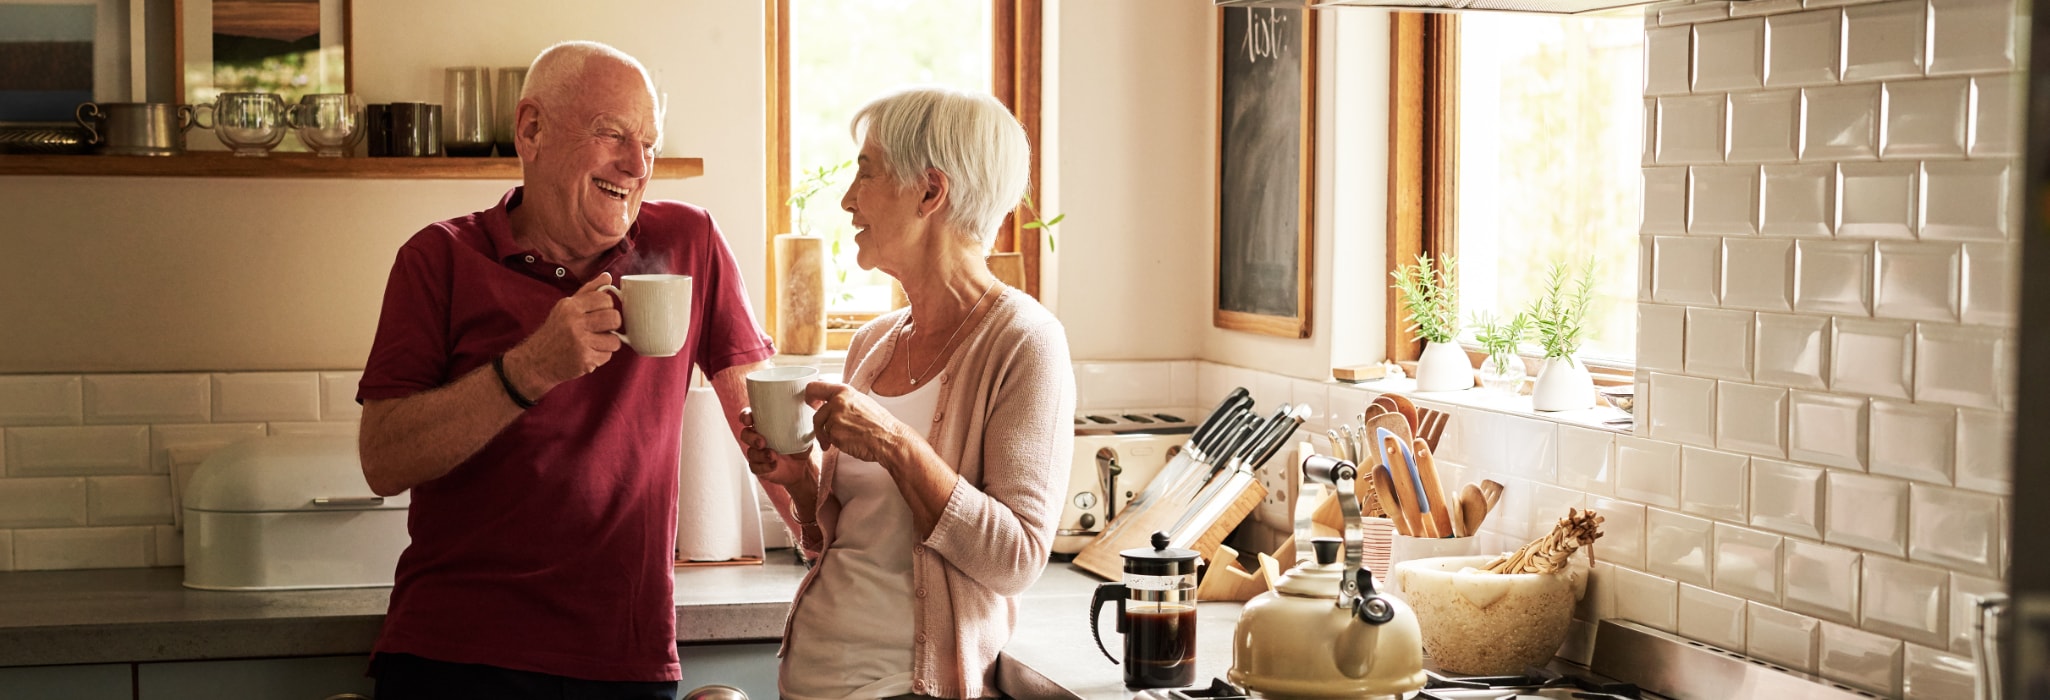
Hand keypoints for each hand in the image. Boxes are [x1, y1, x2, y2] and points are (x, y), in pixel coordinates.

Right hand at [505, 273, 623, 395]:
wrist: (535, 361)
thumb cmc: (554, 332)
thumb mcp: (566, 308)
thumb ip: (588, 291)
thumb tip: (607, 277)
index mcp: (570, 306)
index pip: (605, 299)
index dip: (608, 307)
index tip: (600, 313)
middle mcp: (574, 322)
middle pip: (614, 318)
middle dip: (612, 325)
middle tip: (602, 329)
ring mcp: (579, 342)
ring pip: (614, 340)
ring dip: (607, 343)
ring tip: (594, 343)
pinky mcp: (584, 360)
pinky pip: (607, 355)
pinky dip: (600, 356)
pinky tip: (588, 354)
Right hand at [740, 407, 817, 486]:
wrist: (803, 465)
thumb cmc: (800, 442)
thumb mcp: (803, 427)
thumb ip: (803, 415)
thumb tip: (811, 399)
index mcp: (764, 424)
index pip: (748, 417)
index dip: (745, 417)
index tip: (749, 420)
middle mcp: (757, 437)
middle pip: (745, 434)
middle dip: (751, 437)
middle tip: (762, 442)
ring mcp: (757, 453)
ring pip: (750, 453)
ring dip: (759, 454)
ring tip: (772, 455)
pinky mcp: (760, 468)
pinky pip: (755, 467)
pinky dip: (764, 467)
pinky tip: (774, 465)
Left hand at [805, 380, 910, 466]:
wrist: (889, 438)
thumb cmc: (879, 423)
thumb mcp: (861, 401)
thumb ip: (844, 399)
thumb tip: (830, 402)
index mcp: (844, 391)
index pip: (814, 388)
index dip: (810, 397)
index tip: (811, 403)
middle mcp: (837, 402)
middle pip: (817, 415)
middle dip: (819, 426)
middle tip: (823, 433)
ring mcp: (835, 418)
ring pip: (823, 428)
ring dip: (829, 437)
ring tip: (845, 440)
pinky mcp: (835, 434)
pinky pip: (829, 439)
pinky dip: (835, 443)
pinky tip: (849, 443)